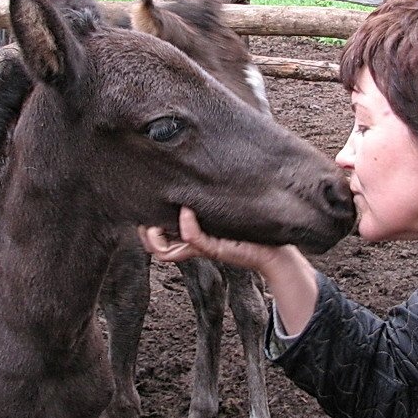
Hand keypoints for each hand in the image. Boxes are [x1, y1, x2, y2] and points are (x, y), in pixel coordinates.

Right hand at [138, 206, 291, 275]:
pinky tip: (187, 210)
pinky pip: (190, 237)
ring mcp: (201, 249)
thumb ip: (206, 195)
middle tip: (149, 213)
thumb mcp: (222, 207)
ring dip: (155, 234)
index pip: (153, 239)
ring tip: (161, 217)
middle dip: (144, 233)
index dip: (144, 227)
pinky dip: (185, 223)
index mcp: (189, 236)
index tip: (147, 205)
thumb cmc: (250, 226)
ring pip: (162, 251)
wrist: (272, 248)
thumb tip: (194, 166)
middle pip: (153, 248)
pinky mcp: (213, 249)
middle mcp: (191, 246)